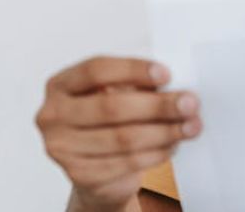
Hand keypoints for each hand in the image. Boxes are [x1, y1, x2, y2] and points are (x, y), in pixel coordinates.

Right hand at [35, 56, 201, 211]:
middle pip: (111, 107)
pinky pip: (125, 162)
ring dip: (164, 131)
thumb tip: (175, 87)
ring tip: (190, 126)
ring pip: (122, 138)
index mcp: (61, 85)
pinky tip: (172, 145)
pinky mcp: (78, 174)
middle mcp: (53, 115)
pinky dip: (156, 153)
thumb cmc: (108, 121)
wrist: (96, 169)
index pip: (96, 70)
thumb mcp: (116, 94)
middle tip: (190, 103)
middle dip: (157, 105)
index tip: (167, 74)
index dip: (133, 70)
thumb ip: (136, 86)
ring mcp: (61, 147)